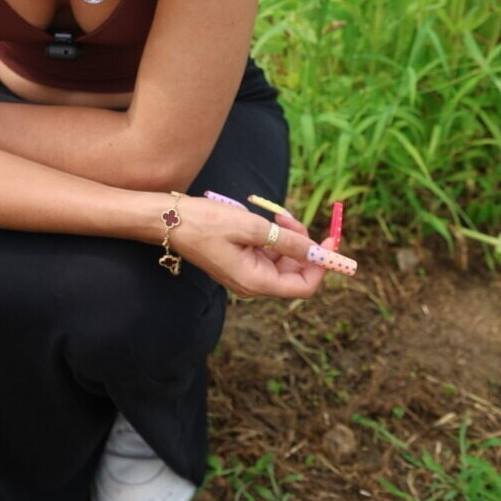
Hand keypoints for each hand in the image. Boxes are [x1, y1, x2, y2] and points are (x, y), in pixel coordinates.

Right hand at [173, 196, 346, 299]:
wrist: (169, 220)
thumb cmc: (207, 223)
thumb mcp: (252, 228)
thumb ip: (287, 242)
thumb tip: (317, 251)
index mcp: (256, 282)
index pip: (304, 286)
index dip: (321, 266)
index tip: (330, 240)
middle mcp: (253, 284)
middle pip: (295, 272)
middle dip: (302, 246)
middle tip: (291, 218)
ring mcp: (245, 273)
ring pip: (282, 261)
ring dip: (288, 238)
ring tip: (277, 214)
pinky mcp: (239, 261)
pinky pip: (268, 254)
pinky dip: (274, 238)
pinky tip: (266, 220)